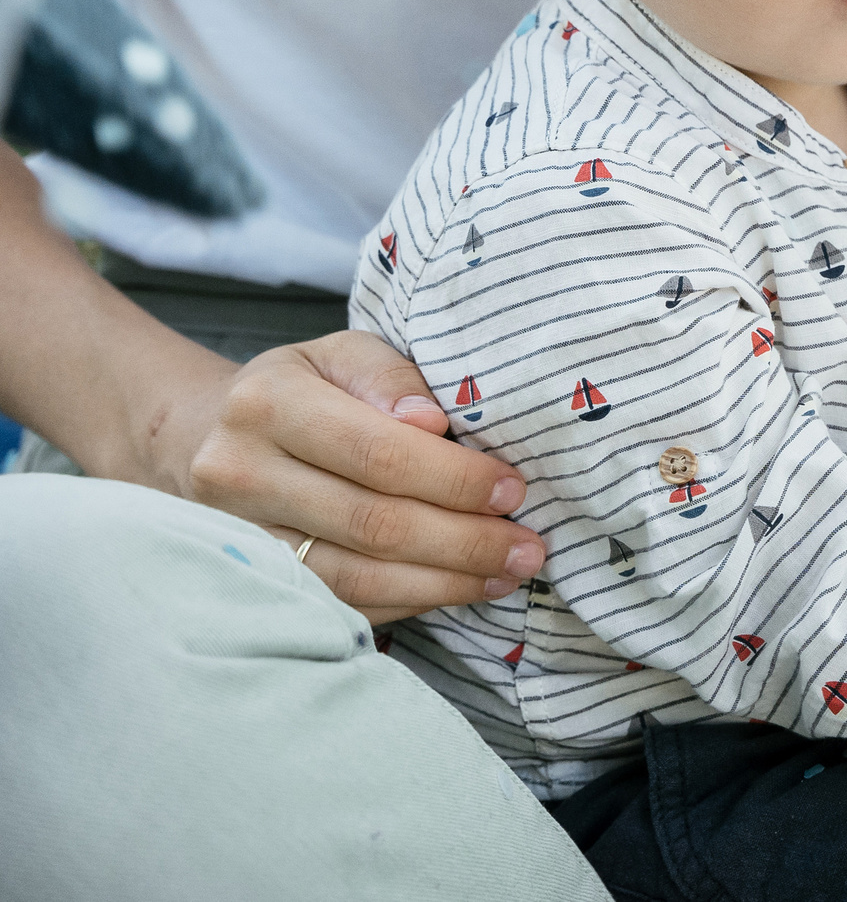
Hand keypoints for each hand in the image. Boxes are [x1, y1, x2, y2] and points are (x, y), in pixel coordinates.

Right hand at [180, 331, 547, 622]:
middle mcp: (240, 474)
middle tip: (529, 548)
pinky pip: (340, 603)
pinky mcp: (251, 582)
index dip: (455, 479)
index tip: (514, 490)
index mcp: (268, 404)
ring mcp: (238, 538)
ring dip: (444, 582)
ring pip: (355, 577)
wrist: (205, 438)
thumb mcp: (343, 354)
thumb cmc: (303, 390)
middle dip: (464, 540)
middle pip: (372, 522)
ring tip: (507, 575)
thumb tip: (433, 422)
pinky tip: (457, 590)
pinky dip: (408, 601)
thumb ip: (390, 376)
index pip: (379, 452)